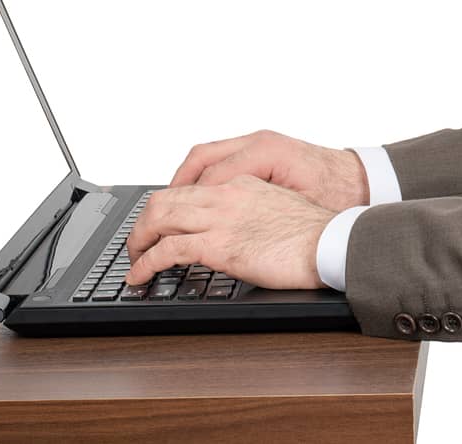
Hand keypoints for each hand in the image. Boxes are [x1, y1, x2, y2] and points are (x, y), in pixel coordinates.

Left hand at [123, 174, 336, 289]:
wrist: (327, 242)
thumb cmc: (312, 232)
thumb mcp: (277, 208)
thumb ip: (252, 210)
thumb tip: (240, 228)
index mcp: (240, 184)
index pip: (188, 189)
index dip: (166, 208)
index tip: (159, 225)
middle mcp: (225, 195)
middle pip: (164, 199)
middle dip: (143, 222)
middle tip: (138, 243)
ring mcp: (219, 219)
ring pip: (158, 218)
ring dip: (138, 241)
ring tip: (133, 259)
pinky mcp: (217, 246)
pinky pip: (167, 251)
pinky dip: (145, 264)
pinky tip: (139, 276)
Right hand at [167, 128, 369, 212]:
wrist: (363, 179)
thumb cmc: (338, 195)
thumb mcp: (301, 211)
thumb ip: (261, 215)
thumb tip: (225, 229)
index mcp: (266, 153)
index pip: (211, 179)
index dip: (188, 209)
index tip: (169, 233)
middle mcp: (257, 142)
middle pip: (198, 160)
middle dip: (173, 192)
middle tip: (155, 222)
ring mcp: (257, 142)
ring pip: (203, 157)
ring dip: (183, 183)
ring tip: (166, 212)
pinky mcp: (259, 150)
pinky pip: (217, 159)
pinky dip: (200, 178)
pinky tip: (194, 201)